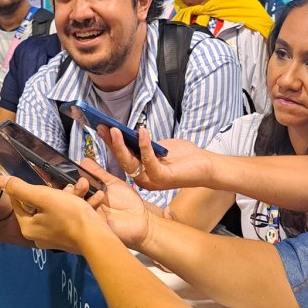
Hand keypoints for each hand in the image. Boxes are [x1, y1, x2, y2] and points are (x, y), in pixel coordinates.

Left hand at [0, 174, 109, 254]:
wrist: (97, 238)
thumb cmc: (69, 215)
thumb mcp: (43, 197)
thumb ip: (21, 188)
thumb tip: (0, 180)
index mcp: (28, 227)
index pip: (18, 202)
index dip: (26, 187)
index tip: (39, 177)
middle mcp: (38, 235)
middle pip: (40, 206)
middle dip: (56, 191)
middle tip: (70, 184)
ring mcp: (54, 239)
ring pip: (58, 210)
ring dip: (72, 197)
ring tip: (84, 187)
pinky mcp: (69, 239)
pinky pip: (69, 218)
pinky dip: (79, 207)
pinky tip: (93, 198)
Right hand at [77, 158, 152, 248]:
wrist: (141, 218)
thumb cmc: (127, 201)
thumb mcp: (111, 183)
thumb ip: (97, 173)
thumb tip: (82, 160)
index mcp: (87, 197)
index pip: (72, 190)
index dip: (68, 184)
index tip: (70, 176)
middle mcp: (85, 208)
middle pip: (71, 201)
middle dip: (73, 190)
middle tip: (82, 182)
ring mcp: (90, 218)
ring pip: (77, 209)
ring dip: (81, 197)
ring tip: (91, 188)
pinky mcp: (96, 227)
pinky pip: (88, 218)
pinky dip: (91, 208)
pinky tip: (98, 198)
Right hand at [100, 126, 216, 190]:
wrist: (206, 165)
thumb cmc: (184, 156)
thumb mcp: (159, 147)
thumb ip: (145, 144)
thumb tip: (129, 132)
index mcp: (142, 172)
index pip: (122, 156)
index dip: (111, 143)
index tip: (101, 127)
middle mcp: (143, 179)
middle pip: (122, 160)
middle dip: (111, 143)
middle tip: (103, 127)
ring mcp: (152, 180)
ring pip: (131, 163)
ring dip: (122, 146)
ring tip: (115, 129)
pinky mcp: (163, 178)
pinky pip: (149, 161)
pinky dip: (144, 146)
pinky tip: (142, 132)